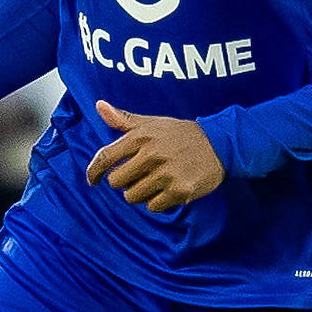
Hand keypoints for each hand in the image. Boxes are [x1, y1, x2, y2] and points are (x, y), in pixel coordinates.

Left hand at [84, 101, 222, 212]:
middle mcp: (151, 154)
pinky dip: (157, 202)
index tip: (92, 180)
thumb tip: (99, 105)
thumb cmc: (180, 134)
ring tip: (154, 182)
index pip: (105, 157)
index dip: (93, 171)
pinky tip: (167, 190)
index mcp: (141, 136)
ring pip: (133, 196)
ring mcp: (166, 173)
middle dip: (123, 182)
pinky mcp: (179, 190)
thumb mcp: (152, 123)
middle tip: (138, 176)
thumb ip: (124, 119)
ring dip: (140, 193)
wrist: (219, 144)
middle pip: (116, 182)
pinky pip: (153, 206)